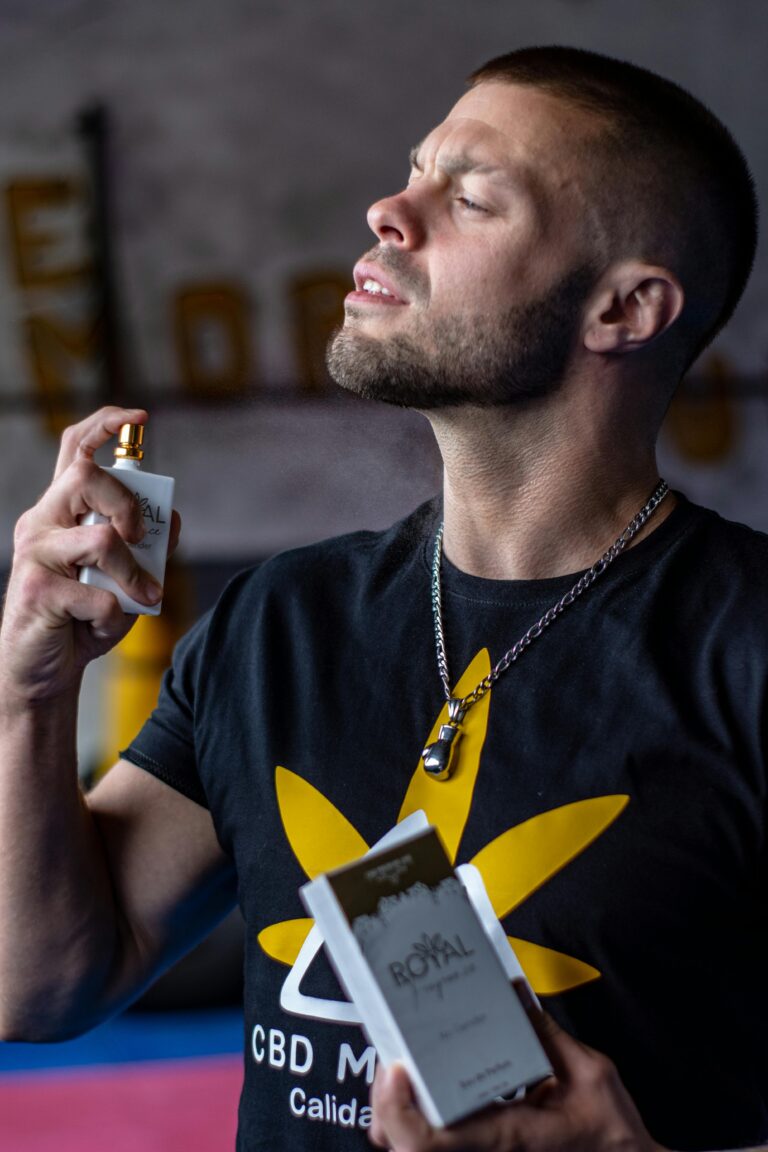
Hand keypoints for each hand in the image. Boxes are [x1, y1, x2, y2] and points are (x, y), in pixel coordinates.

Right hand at [0, 406, 180, 702]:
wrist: (44, 670)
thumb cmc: (83, 617)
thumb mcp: (123, 578)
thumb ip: (146, 548)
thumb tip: (176, 520)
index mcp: (61, 512)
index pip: (75, 450)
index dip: (106, 425)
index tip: (140, 417)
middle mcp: (42, 523)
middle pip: (88, 479)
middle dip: (129, 505)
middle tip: (140, 537)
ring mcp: (35, 555)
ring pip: (102, 540)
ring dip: (135, 574)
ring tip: (141, 596)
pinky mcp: (37, 591)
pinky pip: (99, 595)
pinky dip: (115, 615)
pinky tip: (101, 625)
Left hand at [369, 1009, 665, 1151]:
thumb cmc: (611, 1133)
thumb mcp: (588, 1073)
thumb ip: (546, 1032)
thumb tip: (513, 991)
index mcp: (504, 1136)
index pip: (428, 1142)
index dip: (397, 1108)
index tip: (395, 1067)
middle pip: (404, 1146)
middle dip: (385, 1103)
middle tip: (393, 1058)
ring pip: (412, 1150)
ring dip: (396, 1113)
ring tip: (403, 1068)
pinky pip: (436, 1145)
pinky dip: (417, 1119)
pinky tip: (425, 1086)